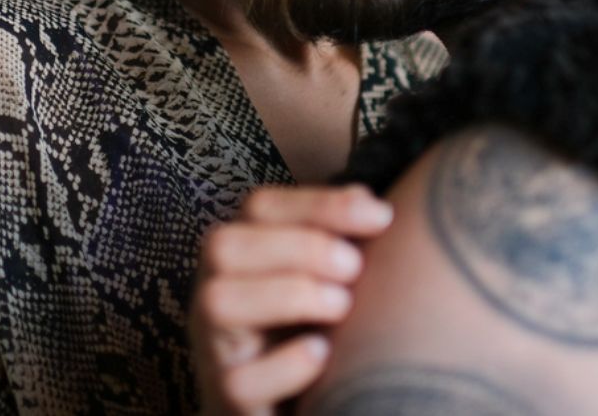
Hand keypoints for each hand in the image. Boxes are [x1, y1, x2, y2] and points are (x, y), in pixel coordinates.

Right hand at [191, 184, 392, 414]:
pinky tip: (324, 353)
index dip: (320, 204)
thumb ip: (341, 238)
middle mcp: (214, 292)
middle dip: (301, 246)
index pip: (260, 207)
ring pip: (219, 302)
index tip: (383, 216)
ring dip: (290, 295)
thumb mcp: (323, 278)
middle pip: (226, 245)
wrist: (286, 407)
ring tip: (343, 306)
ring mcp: (213, 348)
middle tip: (355, 267)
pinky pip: (240, 380)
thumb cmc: (309, 327)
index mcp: (240, 253)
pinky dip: (287, 364)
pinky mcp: (226, 400)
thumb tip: (370, 202)